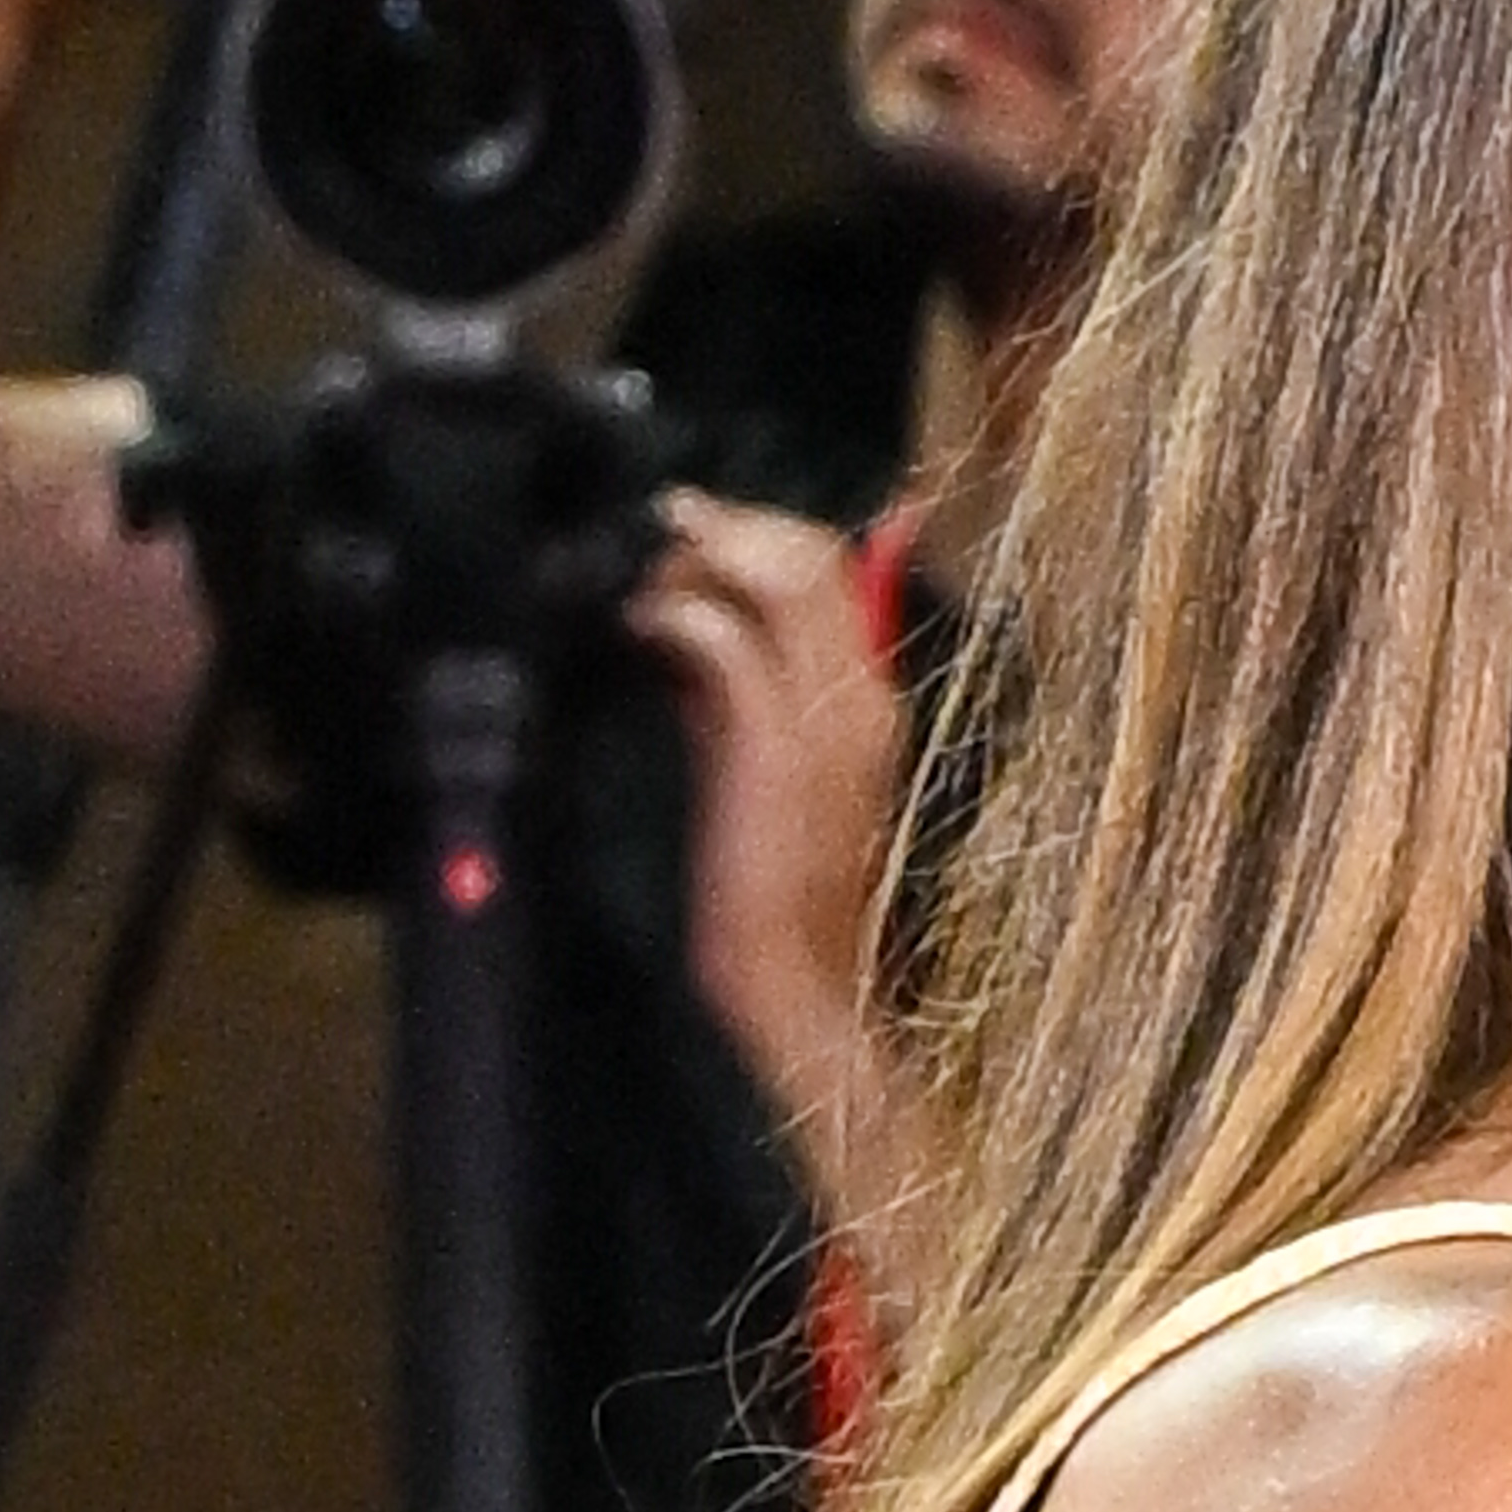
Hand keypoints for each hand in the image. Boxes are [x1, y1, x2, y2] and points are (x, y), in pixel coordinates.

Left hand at [629, 491, 911, 1191]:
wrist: (799, 984)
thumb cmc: (772, 892)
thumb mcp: (756, 768)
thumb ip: (735, 694)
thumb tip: (683, 621)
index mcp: (872, 698)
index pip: (834, 564)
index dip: (754, 531)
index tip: (686, 538)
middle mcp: (864, 695)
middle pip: (809, 551)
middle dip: (723, 527)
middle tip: (654, 542)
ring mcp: (828, 718)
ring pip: (779, 575)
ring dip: (699, 560)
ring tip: (645, 586)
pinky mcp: (776, 748)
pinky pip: (725, 639)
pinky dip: (674, 615)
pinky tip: (640, 630)